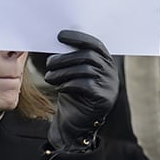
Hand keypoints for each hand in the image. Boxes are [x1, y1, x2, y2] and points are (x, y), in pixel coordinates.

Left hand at [45, 30, 118, 151]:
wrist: (75, 123)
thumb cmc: (72, 95)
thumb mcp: (72, 74)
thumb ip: (72, 59)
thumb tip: (57, 42)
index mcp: (105, 62)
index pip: (95, 44)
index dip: (78, 38)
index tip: (60, 36)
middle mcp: (111, 72)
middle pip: (88, 56)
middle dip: (65, 58)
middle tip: (49, 63)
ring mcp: (110, 86)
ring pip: (85, 70)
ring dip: (62, 72)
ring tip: (49, 77)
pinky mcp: (103, 99)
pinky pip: (85, 85)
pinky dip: (68, 84)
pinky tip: (60, 88)